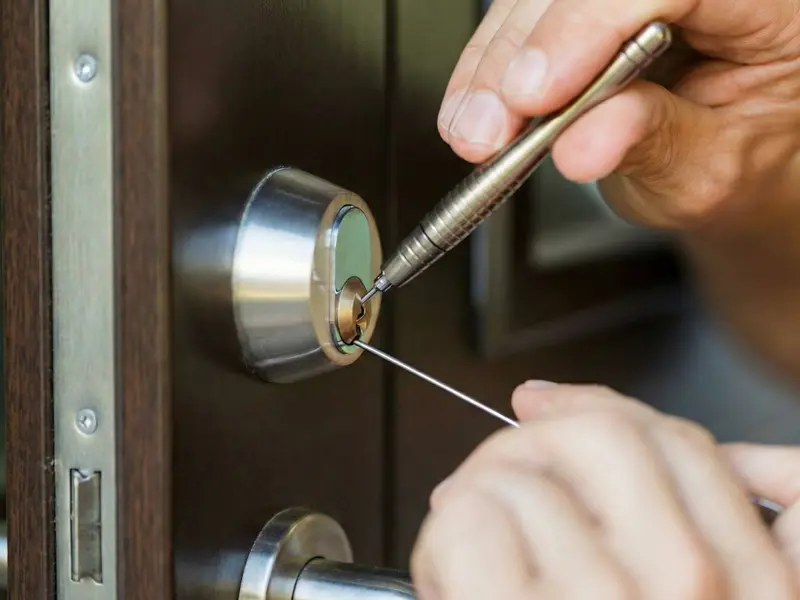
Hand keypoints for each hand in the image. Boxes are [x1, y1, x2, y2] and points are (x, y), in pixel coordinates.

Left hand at [411, 383, 799, 598]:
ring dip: (476, 496)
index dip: (599, 409)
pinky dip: (444, 538)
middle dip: (533, 436)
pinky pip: (471, 522)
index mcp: (754, 590)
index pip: (675, 443)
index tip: (547, 406)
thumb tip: (742, 463)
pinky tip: (450, 574)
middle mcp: (690, 592)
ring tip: (469, 544)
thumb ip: (741, 539)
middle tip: (500, 466)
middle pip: (602, 435)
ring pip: (520, 475)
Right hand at [437, 0, 799, 230]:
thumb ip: (653, 145)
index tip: (539, 93)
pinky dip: (487, 65)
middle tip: (491, 126)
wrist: (713, 160)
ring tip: (476, 131)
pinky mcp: (583, 3)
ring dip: (494, 63)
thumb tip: (583, 141)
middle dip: (525, 51)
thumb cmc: (730, 158)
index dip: (590, 26)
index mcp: (768, 7)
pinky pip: (520, 12)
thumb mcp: (706, 171)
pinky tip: (472, 108)